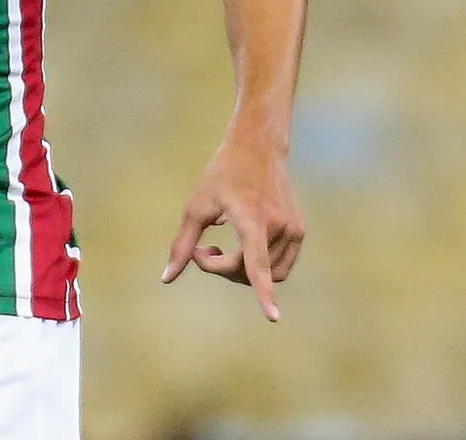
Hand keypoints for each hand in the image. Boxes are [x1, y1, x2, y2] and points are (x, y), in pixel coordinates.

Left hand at [162, 129, 304, 321]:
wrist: (258, 148)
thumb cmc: (222, 175)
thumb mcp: (196, 207)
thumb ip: (182, 245)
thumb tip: (166, 279)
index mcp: (253, 218)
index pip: (257, 263)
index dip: (263, 293)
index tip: (272, 318)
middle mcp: (279, 226)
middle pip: (249, 272)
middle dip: (221, 269)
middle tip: (200, 251)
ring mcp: (293, 229)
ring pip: (268, 274)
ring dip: (241, 271)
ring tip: (217, 248)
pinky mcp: (299, 231)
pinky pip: (280, 265)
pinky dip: (258, 265)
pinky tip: (239, 245)